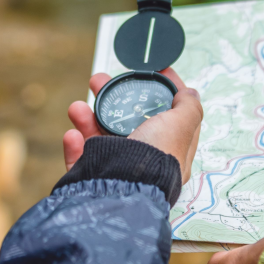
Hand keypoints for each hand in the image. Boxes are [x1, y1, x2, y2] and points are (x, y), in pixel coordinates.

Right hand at [63, 67, 202, 181]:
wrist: (121, 192)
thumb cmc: (155, 158)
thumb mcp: (180, 126)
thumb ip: (188, 108)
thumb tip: (191, 94)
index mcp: (170, 152)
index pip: (170, 118)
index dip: (163, 93)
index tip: (155, 71)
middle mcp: (145, 160)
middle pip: (128, 123)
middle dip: (113, 98)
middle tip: (100, 80)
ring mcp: (118, 170)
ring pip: (100, 138)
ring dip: (87, 118)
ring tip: (77, 107)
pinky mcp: (93, 179)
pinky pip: (81, 159)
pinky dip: (75, 146)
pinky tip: (72, 135)